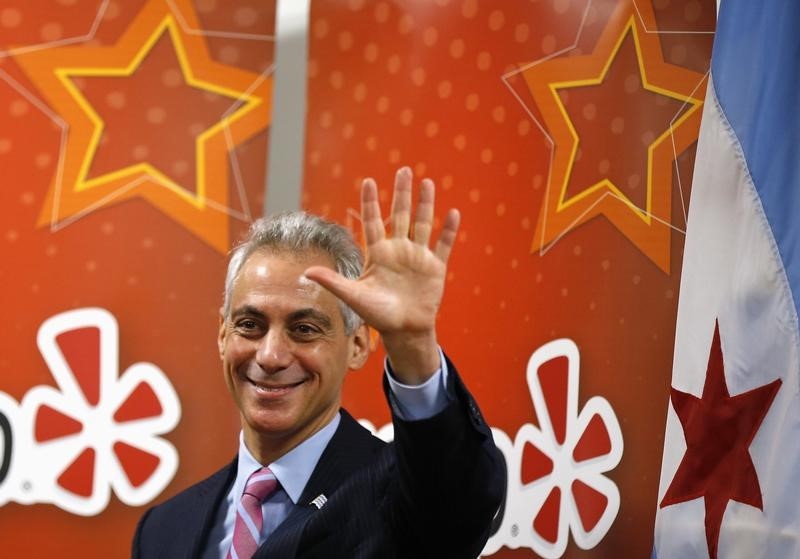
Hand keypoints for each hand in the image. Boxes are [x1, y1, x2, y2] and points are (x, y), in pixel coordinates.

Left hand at [304, 167, 459, 383]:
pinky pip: (443, 245)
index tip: (368, 181)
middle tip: (403, 170)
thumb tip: (307, 271)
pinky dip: (448, 231)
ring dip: (425, 204)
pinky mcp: (435, 267)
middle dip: (402, 193)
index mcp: (379, 254)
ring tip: (427, 182)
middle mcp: (399, 250)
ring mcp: (418, 257)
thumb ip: (333, 281)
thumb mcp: (354, 296)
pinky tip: (453, 213)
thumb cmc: (377, 315)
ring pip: (422, 224)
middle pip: (401, 216)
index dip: (371, 202)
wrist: (404, 330)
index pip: (373, 222)